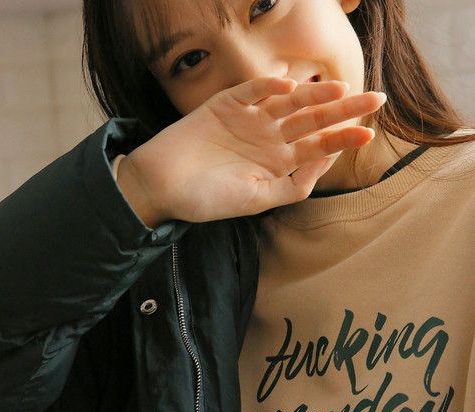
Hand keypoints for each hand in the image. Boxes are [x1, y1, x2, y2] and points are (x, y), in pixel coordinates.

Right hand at [121, 77, 385, 224]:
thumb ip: (292, 186)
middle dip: (341, 111)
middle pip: (310, 120)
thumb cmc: (207, 199)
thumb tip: (325, 163)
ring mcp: (247, 120)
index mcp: (276, 162)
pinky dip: (266, 88)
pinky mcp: (223, 105)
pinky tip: (287, 86)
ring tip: (338, 90)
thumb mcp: (257, 201)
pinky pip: (249, 92)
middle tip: (374, 99)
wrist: (161, 188)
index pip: (316, 147)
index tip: (366, 134)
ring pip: (286, 103)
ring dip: (311, 95)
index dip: (341, 139)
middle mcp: (266, 138)